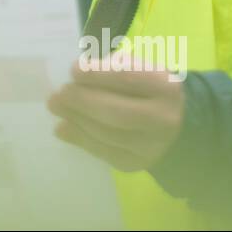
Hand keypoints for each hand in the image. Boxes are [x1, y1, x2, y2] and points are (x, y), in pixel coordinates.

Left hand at [46, 58, 183, 170]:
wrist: (175, 126)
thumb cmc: (147, 88)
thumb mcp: (139, 68)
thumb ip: (111, 68)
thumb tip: (77, 75)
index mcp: (166, 87)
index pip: (127, 78)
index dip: (97, 74)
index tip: (74, 70)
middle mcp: (164, 119)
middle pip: (115, 111)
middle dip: (82, 101)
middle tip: (59, 93)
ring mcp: (152, 146)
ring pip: (107, 134)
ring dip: (76, 119)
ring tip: (56, 107)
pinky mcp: (137, 163)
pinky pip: (104, 152)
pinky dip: (80, 139)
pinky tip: (62, 128)